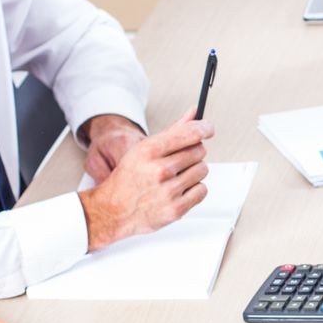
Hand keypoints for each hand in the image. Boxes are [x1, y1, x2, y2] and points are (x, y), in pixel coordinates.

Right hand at [78, 113, 212, 249]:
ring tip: (177, 177)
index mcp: (149, 151)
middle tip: (180, 160)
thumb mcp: (143, 149)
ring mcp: (168, 191)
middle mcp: (159, 170)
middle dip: (193, 153)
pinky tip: (179, 190)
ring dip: (194, 172)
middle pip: (199, 151)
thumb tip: (195, 112)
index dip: (204, 128)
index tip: (208, 129)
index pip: (189, 133)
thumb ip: (173, 130)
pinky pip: (202, 190)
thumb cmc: (130, 178)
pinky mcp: (176, 209)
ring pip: (202, 170)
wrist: (114, 211)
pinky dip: (195, 190)